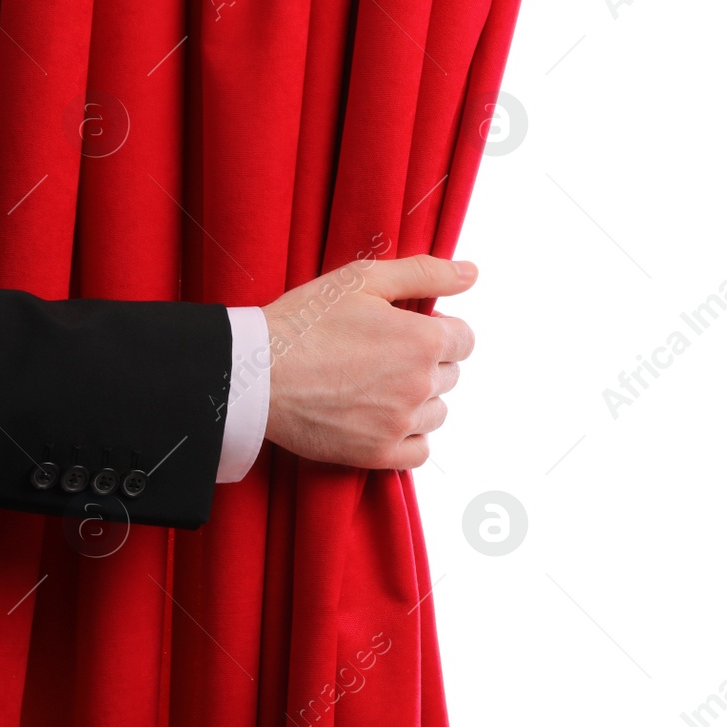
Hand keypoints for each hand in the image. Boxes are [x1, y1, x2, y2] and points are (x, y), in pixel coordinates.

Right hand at [259, 255, 475, 468]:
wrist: (253, 373)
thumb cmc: (305, 321)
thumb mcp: (363, 279)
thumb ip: (425, 273)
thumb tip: (473, 273)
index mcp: (423, 341)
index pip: (465, 339)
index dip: (439, 329)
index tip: (407, 328)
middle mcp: (420, 385)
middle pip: (451, 374)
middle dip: (427, 362)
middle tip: (381, 354)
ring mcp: (400, 423)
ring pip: (437, 412)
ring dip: (418, 399)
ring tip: (376, 385)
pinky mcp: (377, 454)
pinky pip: (420, 452)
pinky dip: (409, 437)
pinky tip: (383, 419)